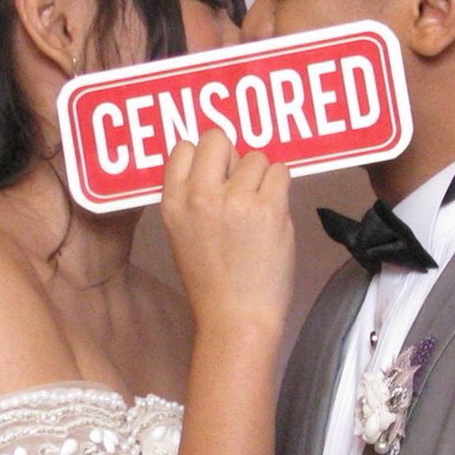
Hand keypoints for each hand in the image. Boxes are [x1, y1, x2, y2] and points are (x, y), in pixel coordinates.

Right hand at [160, 128, 293, 340]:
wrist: (236, 317)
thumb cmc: (213, 282)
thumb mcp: (182, 235)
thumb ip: (194, 199)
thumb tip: (221, 166)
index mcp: (173, 202)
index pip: (184, 147)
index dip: (204, 156)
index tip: (216, 171)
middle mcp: (200, 195)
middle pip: (218, 138)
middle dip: (233, 155)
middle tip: (240, 183)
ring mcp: (235, 199)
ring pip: (256, 156)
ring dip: (261, 176)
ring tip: (258, 208)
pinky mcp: (269, 207)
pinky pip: (281, 171)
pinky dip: (280, 187)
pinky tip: (273, 212)